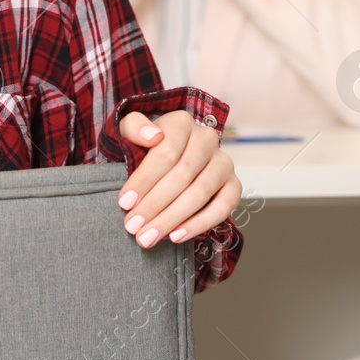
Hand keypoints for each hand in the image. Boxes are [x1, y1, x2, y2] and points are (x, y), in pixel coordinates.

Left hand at [116, 110, 241, 247]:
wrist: (169, 161)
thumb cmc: (145, 148)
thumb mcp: (130, 132)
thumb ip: (133, 127)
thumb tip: (152, 136)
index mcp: (182, 123)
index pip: (166, 152)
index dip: (144, 180)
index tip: (125, 202)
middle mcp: (207, 139)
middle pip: (182, 175)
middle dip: (154, 205)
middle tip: (133, 227)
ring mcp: (224, 163)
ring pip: (200, 193)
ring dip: (172, 218)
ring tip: (149, 237)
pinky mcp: (234, 185)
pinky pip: (223, 208)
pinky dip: (199, 224)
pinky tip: (176, 236)